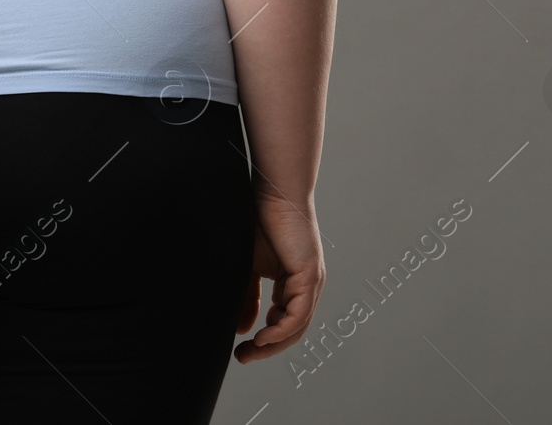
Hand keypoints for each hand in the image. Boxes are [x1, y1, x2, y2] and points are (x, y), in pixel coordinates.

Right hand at [235, 193, 324, 363]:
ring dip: (273, 344)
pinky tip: (263, 337)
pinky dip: (281, 329)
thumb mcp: (247, 268)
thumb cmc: (258, 222)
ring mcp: (311, 282)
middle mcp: (306, 286)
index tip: (240, 350)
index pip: (282, 321)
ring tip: (250, 351)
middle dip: (267, 348)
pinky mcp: (309, 276)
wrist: (271, 193)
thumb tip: (241, 330)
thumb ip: (247, 298)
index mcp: (292, 283)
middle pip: (292, 329)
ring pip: (297, 326)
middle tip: (243, 358)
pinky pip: (298, 313)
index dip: (263, 340)